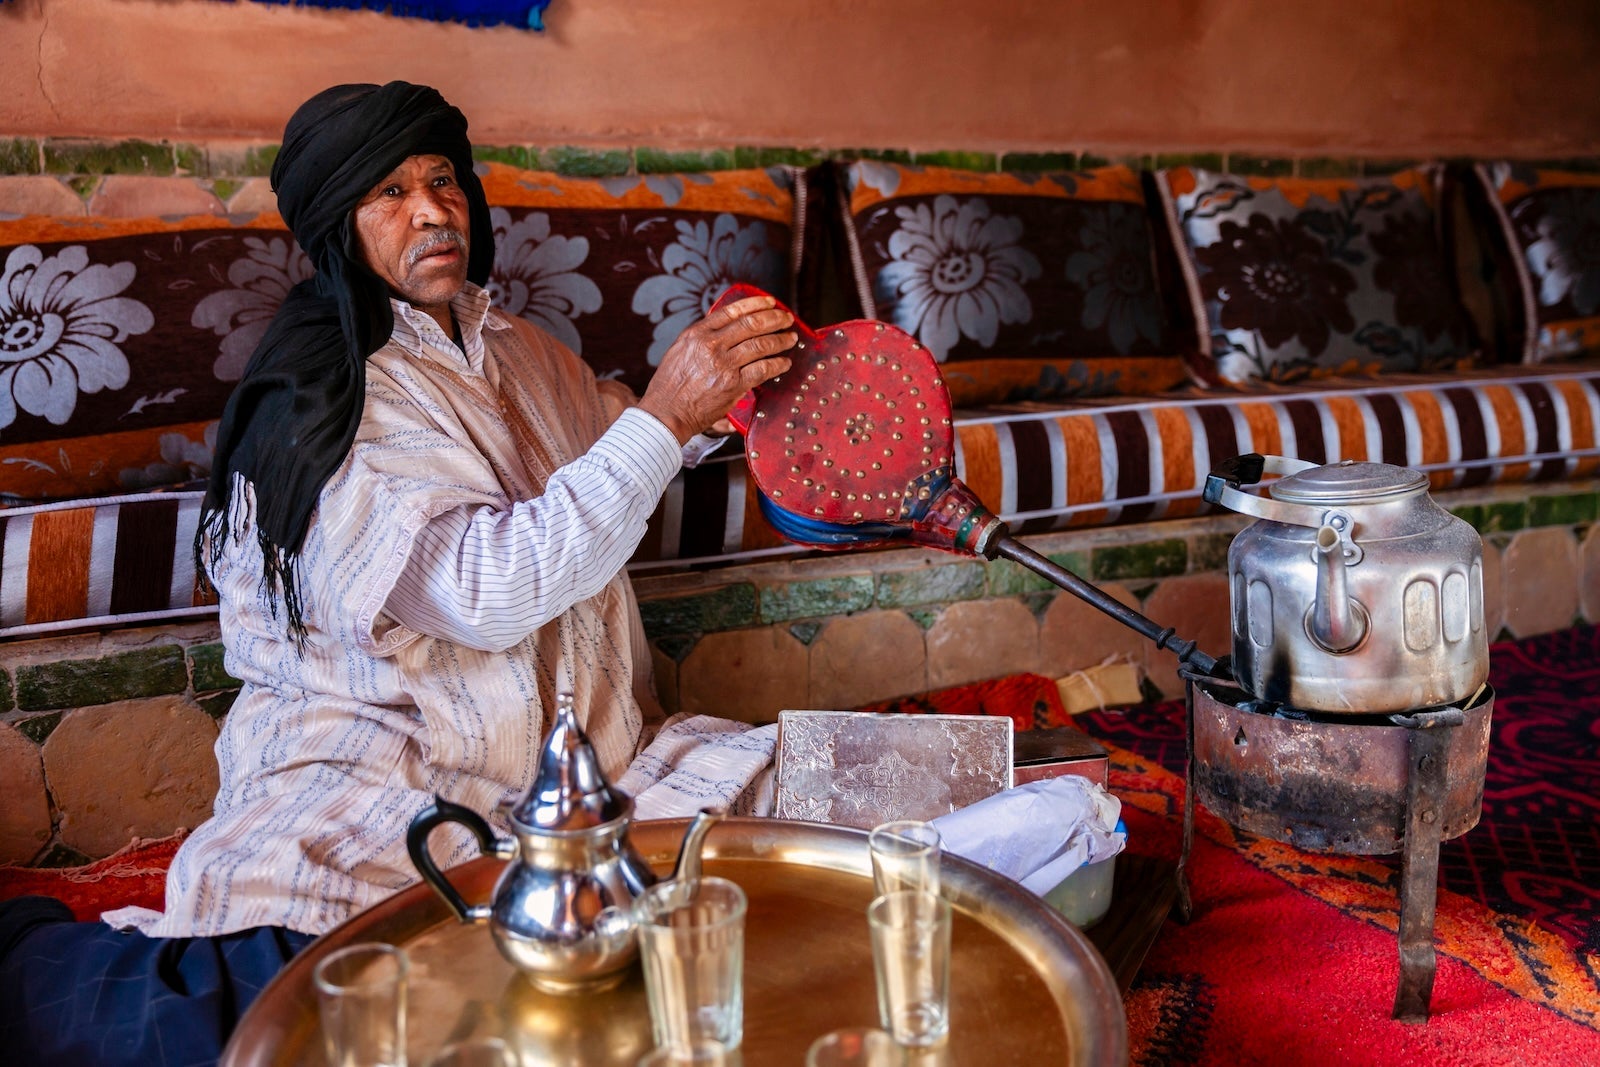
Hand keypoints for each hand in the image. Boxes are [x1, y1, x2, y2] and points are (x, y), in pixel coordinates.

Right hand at [638, 295, 795, 443]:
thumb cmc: (671, 385)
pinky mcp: (733, 384)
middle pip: (751, 324)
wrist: (666, 413)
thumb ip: (701, 338)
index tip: (770, 302)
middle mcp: (711, 345)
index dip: (755, 304)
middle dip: (774, 318)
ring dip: (780, 340)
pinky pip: (763, 369)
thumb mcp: (680, 350)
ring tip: (790, 338)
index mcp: (697, 333)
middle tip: (786, 318)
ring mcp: (723, 364)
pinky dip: (778, 364)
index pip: (732, 311)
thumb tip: (725, 331)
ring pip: (760, 344)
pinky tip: (785, 363)